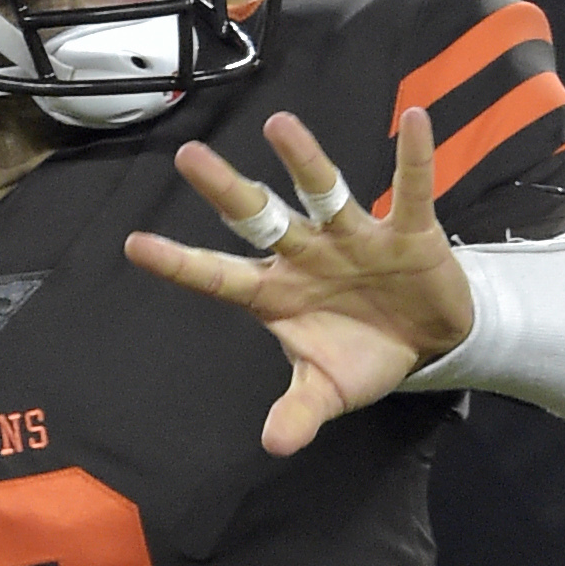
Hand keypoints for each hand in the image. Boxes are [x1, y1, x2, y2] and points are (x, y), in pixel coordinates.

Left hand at [124, 107, 473, 454]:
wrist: (429, 343)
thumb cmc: (362, 357)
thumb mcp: (328, 392)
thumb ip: (299, 413)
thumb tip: (276, 445)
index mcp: (275, 293)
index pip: (219, 276)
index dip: (180, 263)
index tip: (135, 244)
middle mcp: (305, 255)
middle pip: (260, 219)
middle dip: (227, 192)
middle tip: (190, 157)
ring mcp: (352, 238)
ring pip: (324, 192)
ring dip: (304, 160)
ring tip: (280, 125)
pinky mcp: (407, 230)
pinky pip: (410, 189)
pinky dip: (412, 157)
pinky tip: (412, 119)